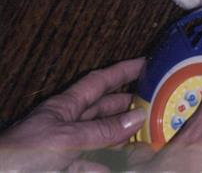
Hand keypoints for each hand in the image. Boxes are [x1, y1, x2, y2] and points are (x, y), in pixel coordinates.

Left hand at [0, 58, 144, 172]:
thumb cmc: (22, 156)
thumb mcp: (66, 138)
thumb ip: (100, 130)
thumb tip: (136, 117)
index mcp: (64, 107)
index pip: (99, 82)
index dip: (122, 71)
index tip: (145, 64)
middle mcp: (65, 125)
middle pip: (102, 110)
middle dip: (127, 105)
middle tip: (154, 102)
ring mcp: (63, 150)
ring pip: (99, 140)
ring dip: (121, 139)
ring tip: (144, 138)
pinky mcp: (62, 171)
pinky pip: (90, 166)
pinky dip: (107, 166)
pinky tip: (121, 169)